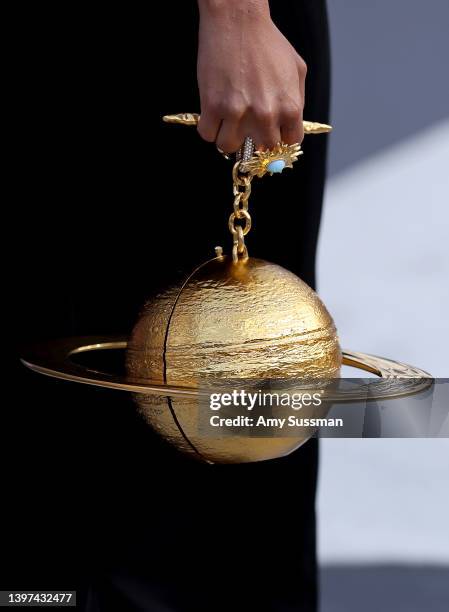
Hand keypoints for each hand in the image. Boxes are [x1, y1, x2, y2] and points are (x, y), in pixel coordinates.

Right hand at [197, 0, 306, 152]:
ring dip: (228, 136)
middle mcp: (265, 115)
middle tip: (248, 125)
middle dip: (256, 138)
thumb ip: (297, 101)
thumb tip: (289, 126)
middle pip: (262, 149)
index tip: (271, 132)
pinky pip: (208, 135)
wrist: (237, 21)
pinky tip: (214, 114)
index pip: (289, 143)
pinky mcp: (212, 107)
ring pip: (230, 147)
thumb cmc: (267, 41)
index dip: (280, 138)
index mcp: (290, 107)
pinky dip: (209, 127)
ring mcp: (237, 113)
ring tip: (228, 120)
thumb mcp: (297, 69)